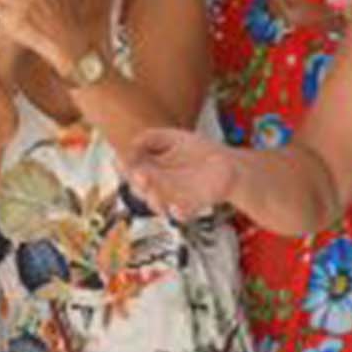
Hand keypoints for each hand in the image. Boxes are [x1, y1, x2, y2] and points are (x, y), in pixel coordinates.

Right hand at [122, 128, 238, 217]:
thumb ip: (150, 137)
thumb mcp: (172, 137)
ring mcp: (173, 198)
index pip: (130, 171)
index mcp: (149, 170)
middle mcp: (157, 186)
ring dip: (152, 198)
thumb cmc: (198, 151)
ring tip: (154, 189)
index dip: (124, 167)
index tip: (122, 159)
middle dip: (137, 182)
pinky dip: (178, 212)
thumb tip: (130, 144)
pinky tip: (176, 208)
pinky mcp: (190, 206)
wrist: (230, 166)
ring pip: (155, 203)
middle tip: (140, 173)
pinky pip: (181, 214)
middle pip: (139, 188)